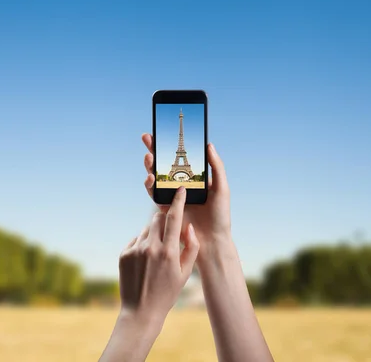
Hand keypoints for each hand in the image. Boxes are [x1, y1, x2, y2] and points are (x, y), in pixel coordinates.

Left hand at [118, 186, 199, 321]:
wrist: (141, 311)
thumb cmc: (168, 292)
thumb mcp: (185, 272)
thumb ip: (192, 247)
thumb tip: (189, 227)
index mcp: (169, 252)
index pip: (174, 218)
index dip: (178, 201)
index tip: (181, 189)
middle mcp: (151, 248)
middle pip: (157, 218)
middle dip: (164, 218)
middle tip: (169, 228)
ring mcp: (135, 250)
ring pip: (146, 229)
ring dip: (153, 233)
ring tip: (157, 254)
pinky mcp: (124, 254)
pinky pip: (136, 240)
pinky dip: (142, 244)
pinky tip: (145, 261)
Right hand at [141, 134, 231, 255]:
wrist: (212, 241)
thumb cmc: (220, 215)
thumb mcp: (222, 188)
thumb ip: (216, 167)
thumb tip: (209, 144)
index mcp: (195, 177)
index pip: (181, 156)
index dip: (172, 144)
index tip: (164, 130)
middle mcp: (182, 184)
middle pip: (165, 163)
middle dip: (155, 150)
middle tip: (147, 137)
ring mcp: (172, 195)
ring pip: (157, 176)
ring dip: (150, 165)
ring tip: (149, 157)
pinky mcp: (165, 207)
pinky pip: (154, 193)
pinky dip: (150, 185)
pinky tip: (150, 177)